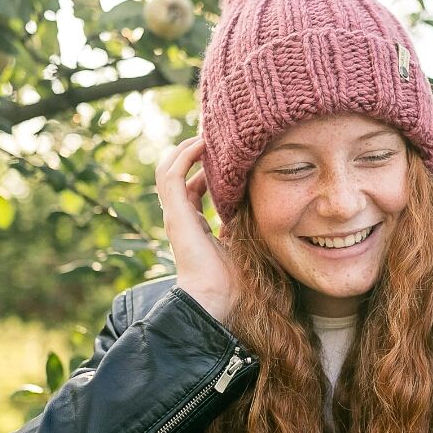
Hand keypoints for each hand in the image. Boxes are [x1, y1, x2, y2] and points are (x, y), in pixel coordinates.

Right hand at [155, 135, 237, 323]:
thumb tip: (263, 208)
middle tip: (214, 136)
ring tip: (206, 134)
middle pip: (178, 173)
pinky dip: (184, 155)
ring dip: (185, 148)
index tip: (225, 154)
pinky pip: (172, 174)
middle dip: (192, 152)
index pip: (193, 187)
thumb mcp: (243, 243)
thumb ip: (245, 224)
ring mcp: (174, 214)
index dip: (206, 168)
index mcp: (194, 224)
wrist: (216, 298)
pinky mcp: (175, 213)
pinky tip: (203, 144)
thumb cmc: (233, 280)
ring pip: (169, 168)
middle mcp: (181, 216)